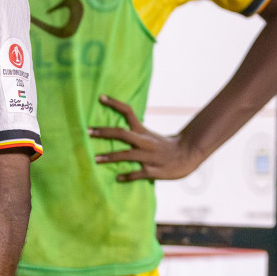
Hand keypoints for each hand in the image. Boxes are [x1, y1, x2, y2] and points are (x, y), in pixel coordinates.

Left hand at [90, 95, 205, 181]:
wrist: (188, 155)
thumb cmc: (166, 146)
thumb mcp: (151, 136)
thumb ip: (135, 133)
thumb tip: (118, 128)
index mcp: (143, 132)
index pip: (129, 113)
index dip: (115, 104)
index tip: (100, 97)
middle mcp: (145, 142)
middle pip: (123, 134)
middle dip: (104, 133)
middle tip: (88, 132)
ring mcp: (149, 157)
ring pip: (127, 155)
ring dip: (111, 157)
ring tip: (96, 159)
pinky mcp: (154, 171)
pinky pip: (138, 174)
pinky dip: (127, 176)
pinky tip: (117, 178)